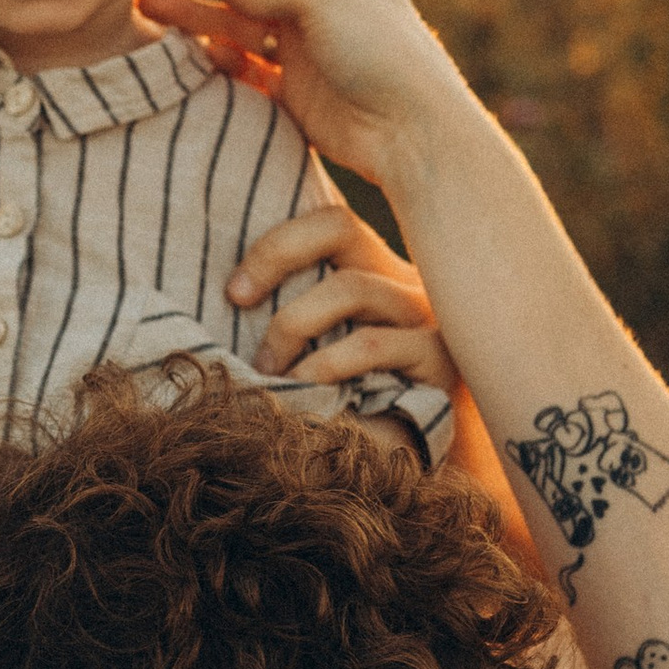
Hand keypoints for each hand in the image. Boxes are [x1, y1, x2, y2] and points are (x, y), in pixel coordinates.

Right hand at [140, 0, 477, 188]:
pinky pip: (245, 70)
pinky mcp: (295, 93)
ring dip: (192, 15)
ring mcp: (304, 49)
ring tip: (144, 7)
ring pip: (236, 25)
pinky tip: (181, 54)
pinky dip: (214, 61)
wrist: (411, 130)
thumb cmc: (380, 51)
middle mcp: (316, 3)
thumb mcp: (322, 1)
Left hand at [226, 198, 453, 393]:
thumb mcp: (324, 344)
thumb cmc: (356, 394)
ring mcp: (426, 312)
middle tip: (236, 300)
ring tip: (266, 368)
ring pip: (352, 287)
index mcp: (374, 267)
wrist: (419, 447)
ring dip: (293, 323)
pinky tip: (301, 387)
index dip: (276, 243)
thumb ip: (297, 311)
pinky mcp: (439, 355)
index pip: (329, 221)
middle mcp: (403, 278)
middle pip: (342, 227)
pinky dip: (325, 364)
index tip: (234, 291)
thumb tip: (229, 296)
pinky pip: (371, 343)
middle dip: (276, 255)